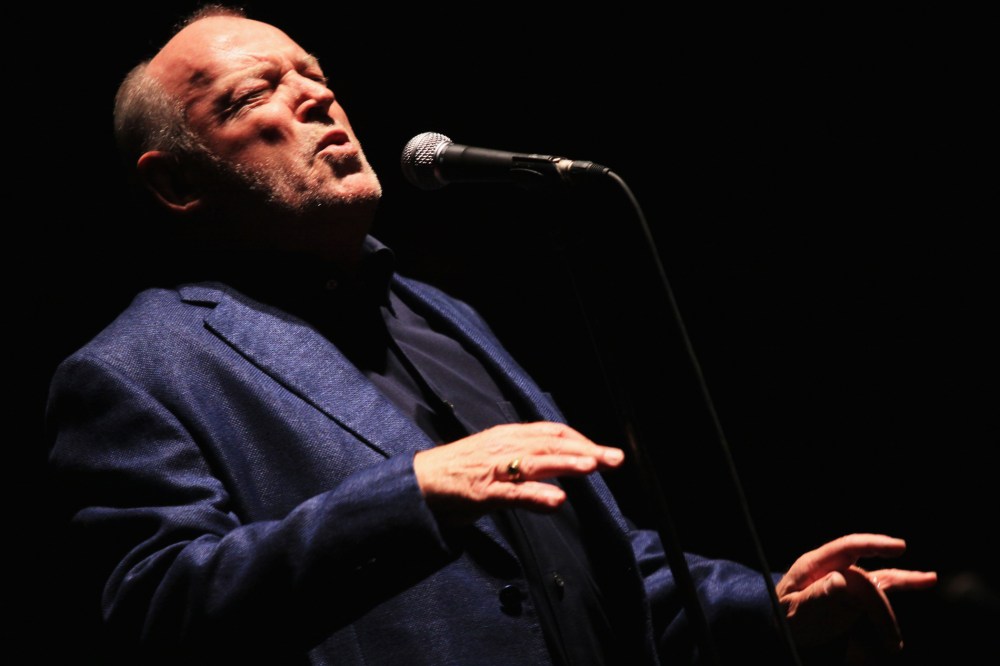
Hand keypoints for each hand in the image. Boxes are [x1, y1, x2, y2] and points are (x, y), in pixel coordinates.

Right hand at [413, 422, 623, 524]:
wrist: (418, 483)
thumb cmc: (459, 474)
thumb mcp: (497, 465)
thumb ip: (527, 472)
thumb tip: (557, 486)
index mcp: (508, 437)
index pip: (551, 432)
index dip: (579, 440)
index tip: (602, 453)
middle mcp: (504, 446)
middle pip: (550, 443)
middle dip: (585, 449)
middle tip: (615, 459)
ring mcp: (494, 468)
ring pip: (535, 462)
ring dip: (565, 463)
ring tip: (592, 466)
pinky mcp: (483, 491)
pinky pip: (513, 492)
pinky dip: (536, 495)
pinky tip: (556, 500)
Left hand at [777, 533, 936, 663]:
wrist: (782, 626)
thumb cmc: (783, 615)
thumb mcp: (793, 609)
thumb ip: (815, 596)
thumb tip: (840, 581)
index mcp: (814, 564)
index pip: (847, 548)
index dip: (873, 545)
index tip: (899, 548)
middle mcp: (834, 567)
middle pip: (866, 580)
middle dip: (879, 607)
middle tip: (889, 639)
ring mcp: (848, 579)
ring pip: (878, 584)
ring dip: (895, 600)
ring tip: (903, 626)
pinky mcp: (857, 594)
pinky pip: (882, 588)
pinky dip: (904, 584)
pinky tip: (927, 579)